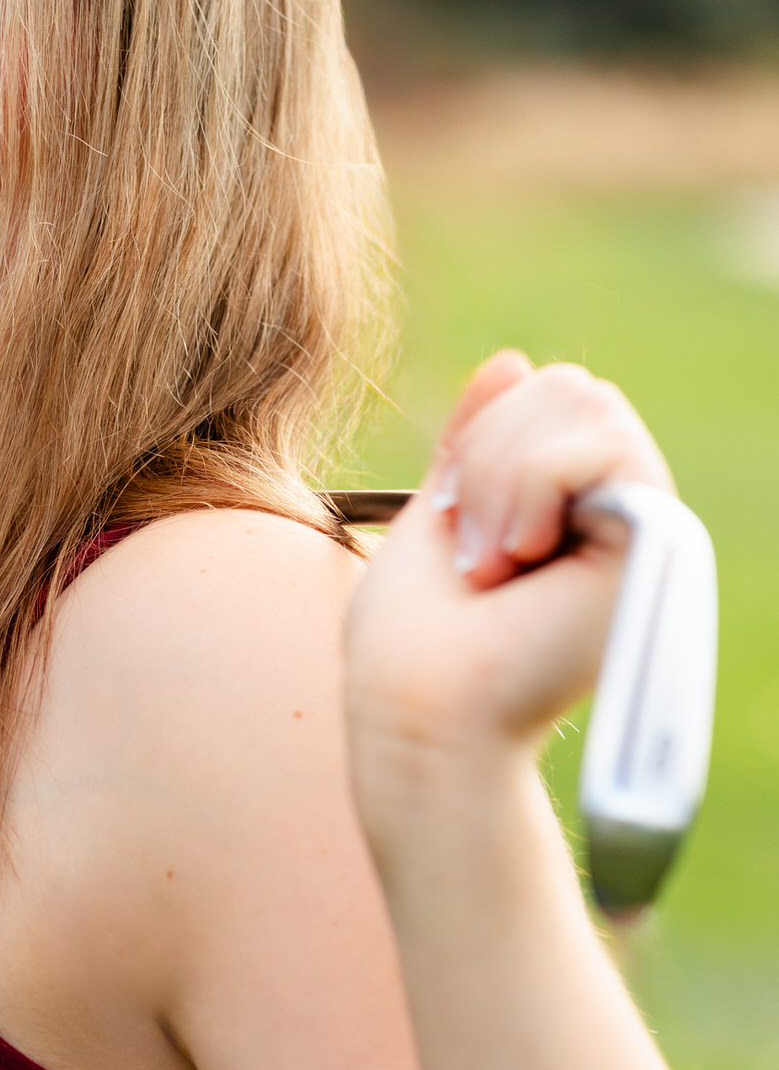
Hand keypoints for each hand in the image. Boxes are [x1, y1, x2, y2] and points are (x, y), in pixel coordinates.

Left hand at [345, 354, 673, 785]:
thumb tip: (512, 360)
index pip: (549, 391)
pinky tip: (522, 557)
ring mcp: (640, 526)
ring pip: (586, 402)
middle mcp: (616, 512)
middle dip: (492, 452)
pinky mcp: (656, 543)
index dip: (484, 437)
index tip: (449, 523)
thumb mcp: (440, 511)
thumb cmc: (413, 639)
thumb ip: (478, 441)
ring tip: (491, 561)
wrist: (423, 709)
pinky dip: (535, 483)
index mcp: (568, 505)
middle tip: (470, 551)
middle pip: (572, 385)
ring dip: (505, 475)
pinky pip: (603, 442)